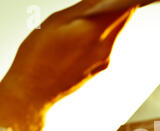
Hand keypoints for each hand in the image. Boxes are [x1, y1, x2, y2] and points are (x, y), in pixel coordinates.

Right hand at [0, 0, 137, 130]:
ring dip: (107, 18)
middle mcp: (106, 47)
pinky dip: (100, 33)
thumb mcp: (56, 21)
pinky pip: (107, 43)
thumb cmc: (37, 59)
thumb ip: (84, 7)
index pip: (126, 6)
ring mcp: (105, 59)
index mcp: (95, 31)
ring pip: (114, 30)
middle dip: (115, 5)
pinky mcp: (101, 66)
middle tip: (102, 1)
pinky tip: (83, 33)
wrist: (34, 92)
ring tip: (86, 15)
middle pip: (122, 18)